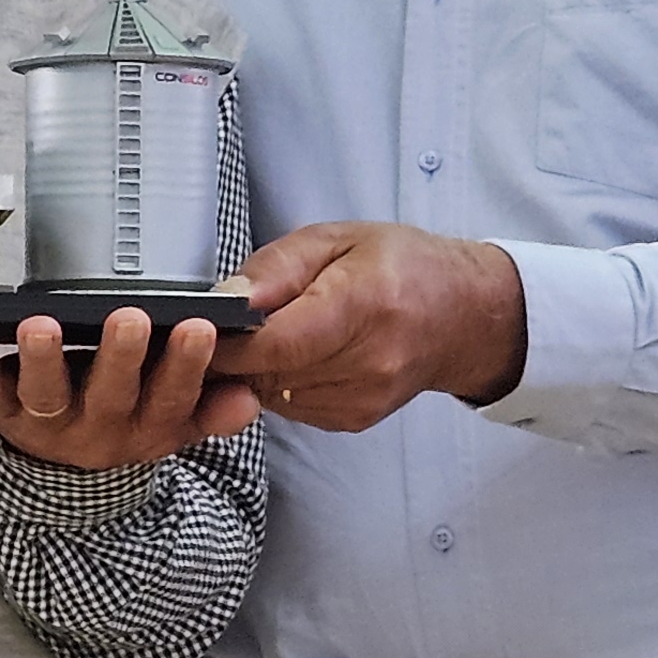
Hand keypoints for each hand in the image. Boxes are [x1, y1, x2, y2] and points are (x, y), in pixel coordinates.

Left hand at [0, 309, 259, 471]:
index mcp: (148, 426)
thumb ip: (213, 409)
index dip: (186, 367)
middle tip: (128, 320)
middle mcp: (99, 429)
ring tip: (41, 327)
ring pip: (45, 396)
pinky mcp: (5, 414)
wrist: (71, 472)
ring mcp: (49, 423)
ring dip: (43, 360)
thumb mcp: (178, 420)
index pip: (172, 399)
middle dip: (120, 358)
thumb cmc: (132, 417)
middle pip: (110, 396)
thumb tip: (246, 401)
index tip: (198, 327)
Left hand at [211, 222, 526, 431]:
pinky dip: (278, 382)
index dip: (225, 341)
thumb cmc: (403, 266)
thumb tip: (225, 299)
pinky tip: (293, 355)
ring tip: (263, 333)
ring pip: (271, 395)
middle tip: (214, 327)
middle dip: (230, 355)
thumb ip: (276, 267)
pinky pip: (290, 407)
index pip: (274, 344)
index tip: (194, 326)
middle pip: (265, 374)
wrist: (462, 316)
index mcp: (362, 305)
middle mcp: (367, 362)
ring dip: (254, 369)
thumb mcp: (336, 238)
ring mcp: (362, 398)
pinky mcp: (354, 419)